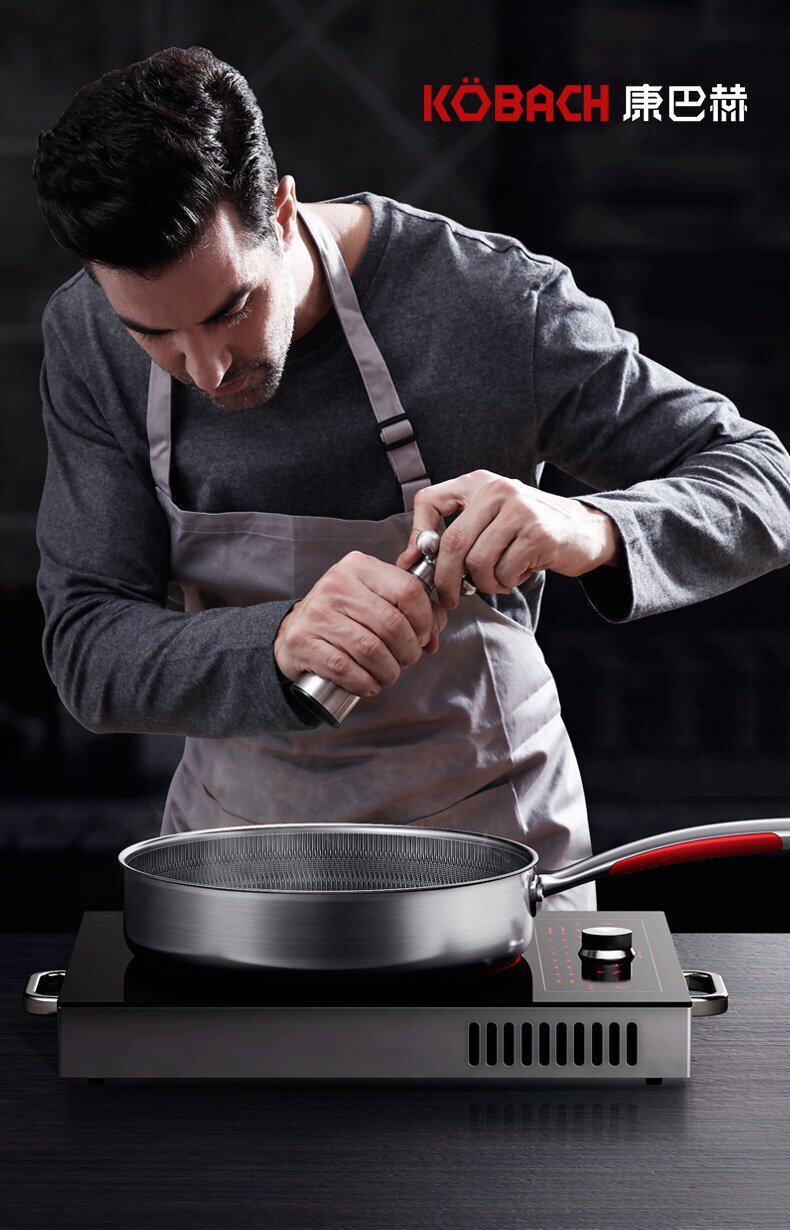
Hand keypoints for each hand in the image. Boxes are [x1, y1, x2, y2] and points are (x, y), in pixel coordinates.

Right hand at [274, 551, 448, 695]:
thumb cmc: (345, 616)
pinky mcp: (302, 640)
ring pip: (370, 649)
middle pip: (391, 624)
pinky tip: (369, 684)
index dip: (424, 620)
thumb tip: (435, 631)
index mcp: (360, 567)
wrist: (297, 630)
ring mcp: (316, 612)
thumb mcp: (377, 599)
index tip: (423, 636)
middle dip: (408, 651)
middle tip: (406, 660)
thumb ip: (413, 609)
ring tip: (388, 674)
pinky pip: (344, 668)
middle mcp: (336, 585)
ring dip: (388, 671)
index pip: (408, 590)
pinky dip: (364, 683)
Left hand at [396, 470, 621, 607]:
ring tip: (497, 579)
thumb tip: (407, 562)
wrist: (584, 530)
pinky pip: (504, 572)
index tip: (417, 564)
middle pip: (452, 542)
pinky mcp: (538, 534)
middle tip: (448, 598)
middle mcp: (497, 490)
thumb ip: (453, 534)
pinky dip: (506, 583)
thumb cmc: (528, 530)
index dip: (417, 536)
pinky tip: (518, 574)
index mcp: (478, 482)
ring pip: (477, 563)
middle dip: (445, 579)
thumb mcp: (489, 519)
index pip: (430, 501)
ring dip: (484, 584)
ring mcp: (520, 510)